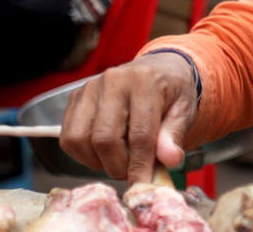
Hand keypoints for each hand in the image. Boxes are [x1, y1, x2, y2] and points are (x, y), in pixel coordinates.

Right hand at [60, 53, 197, 184]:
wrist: (158, 68)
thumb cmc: (172, 91)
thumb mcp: (184, 110)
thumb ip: (174, 134)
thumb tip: (170, 160)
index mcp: (145, 81)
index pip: (139, 133)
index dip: (140, 165)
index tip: (142, 184)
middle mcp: (113, 80)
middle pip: (104, 138)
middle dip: (117, 166)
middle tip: (131, 172)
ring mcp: (90, 88)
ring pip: (80, 140)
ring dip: (98, 161)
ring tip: (119, 160)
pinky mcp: (75, 98)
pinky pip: (68, 137)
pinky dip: (83, 154)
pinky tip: (103, 152)